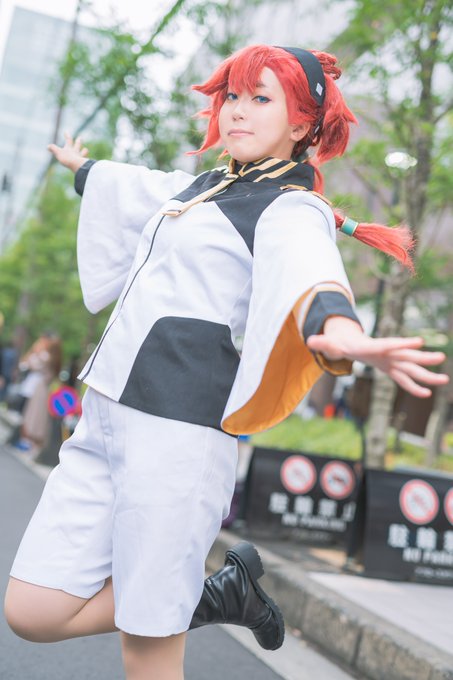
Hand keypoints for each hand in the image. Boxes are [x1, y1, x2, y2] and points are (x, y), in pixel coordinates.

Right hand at [47, 132, 88, 172]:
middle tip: (80, 137)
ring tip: (86, 149)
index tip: (66, 132)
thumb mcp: (58, 153)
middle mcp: (76, 152)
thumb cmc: (67, 159)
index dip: (67, 136)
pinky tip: (87, 162)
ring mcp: (81, 158)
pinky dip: (86, 161)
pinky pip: (86, 162)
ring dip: (84, 151)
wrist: (77, 166)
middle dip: (78, 141)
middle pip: (78, 145)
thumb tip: (48, 146)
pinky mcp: (84, 164)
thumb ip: (53, 149)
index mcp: (70, 148)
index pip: (68, 140)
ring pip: (84, 152)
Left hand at [306, 317, 448, 398]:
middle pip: (406, 356)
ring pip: (411, 369)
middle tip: (440, 356)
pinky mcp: (390, 369)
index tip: (418, 341)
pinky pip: (404, 379)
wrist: (348, 343)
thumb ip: (322, 343)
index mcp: (373, 346)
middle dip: (422, 357)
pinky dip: (414, 386)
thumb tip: (310, 339)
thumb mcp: (329, 344)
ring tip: (444, 379)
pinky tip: (426, 393)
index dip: (402, 344)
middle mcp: (386, 353)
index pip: (389, 344)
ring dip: (426, 374)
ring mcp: (390, 362)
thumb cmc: (339, 344)